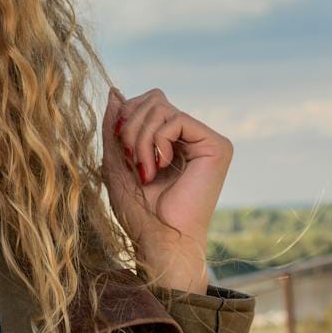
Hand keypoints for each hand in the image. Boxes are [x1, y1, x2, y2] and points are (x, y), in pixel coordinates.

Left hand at [103, 87, 233, 292]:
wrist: (161, 241)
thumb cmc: (139, 211)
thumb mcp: (116, 161)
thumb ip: (114, 126)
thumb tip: (114, 90)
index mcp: (172, 140)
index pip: (147, 102)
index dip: (126, 117)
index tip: (120, 151)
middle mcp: (192, 136)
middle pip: (154, 98)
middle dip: (131, 126)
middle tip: (130, 160)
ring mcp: (206, 140)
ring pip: (161, 106)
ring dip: (140, 138)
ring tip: (144, 170)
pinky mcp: (217, 146)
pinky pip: (175, 119)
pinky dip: (157, 141)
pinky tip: (160, 167)